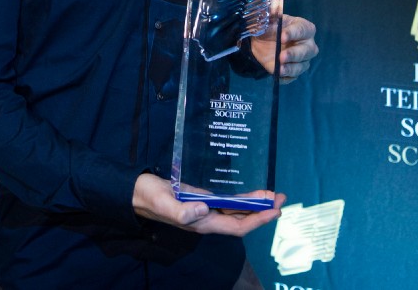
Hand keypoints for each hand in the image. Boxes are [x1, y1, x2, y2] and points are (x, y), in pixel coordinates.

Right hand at [132, 173, 284, 235]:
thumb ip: (181, 211)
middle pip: (242, 220)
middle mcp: (208, 219)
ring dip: (254, 204)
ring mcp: (205, 210)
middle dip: (262, 211)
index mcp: (202, 223)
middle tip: (281, 197)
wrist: (137, 192)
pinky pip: (226, 202)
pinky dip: (240, 198)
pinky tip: (248, 192)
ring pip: (236, 211)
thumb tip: (205, 210)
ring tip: (271, 194)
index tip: (274, 209)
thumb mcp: (163, 202)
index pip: (237, 226)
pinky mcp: (201, 199)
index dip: (258, 220)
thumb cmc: (149, 197)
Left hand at [251, 8, 317, 81]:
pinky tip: (278, 76)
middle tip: (281, 57)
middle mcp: (306, 44)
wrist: (258, 42)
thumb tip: (274, 3)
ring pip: (302, 65)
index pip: (304, 30)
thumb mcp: (267, 18)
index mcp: (302, 27)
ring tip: (279, 69)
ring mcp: (301, 59)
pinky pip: (293, 77)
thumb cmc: (268, 26)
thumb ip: (270, 10)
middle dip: (295, 54)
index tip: (282, 35)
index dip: (295, 33)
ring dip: (291, 68)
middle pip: (308, 50)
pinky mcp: (293, 71)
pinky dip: (286, 78)